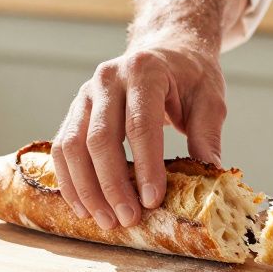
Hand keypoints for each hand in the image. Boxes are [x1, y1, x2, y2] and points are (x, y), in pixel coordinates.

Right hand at [52, 33, 226, 229]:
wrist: (166, 50)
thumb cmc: (190, 77)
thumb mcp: (210, 99)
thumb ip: (207, 135)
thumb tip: (211, 175)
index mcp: (144, 71)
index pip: (140, 124)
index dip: (145, 166)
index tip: (152, 201)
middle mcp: (108, 78)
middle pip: (100, 138)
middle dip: (112, 184)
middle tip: (128, 219)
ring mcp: (86, 93)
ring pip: (72, 145)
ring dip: (86, 188)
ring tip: (105, 221)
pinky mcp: (75, 109)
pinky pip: (61, 148)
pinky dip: (69, 180)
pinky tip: (84, 206)